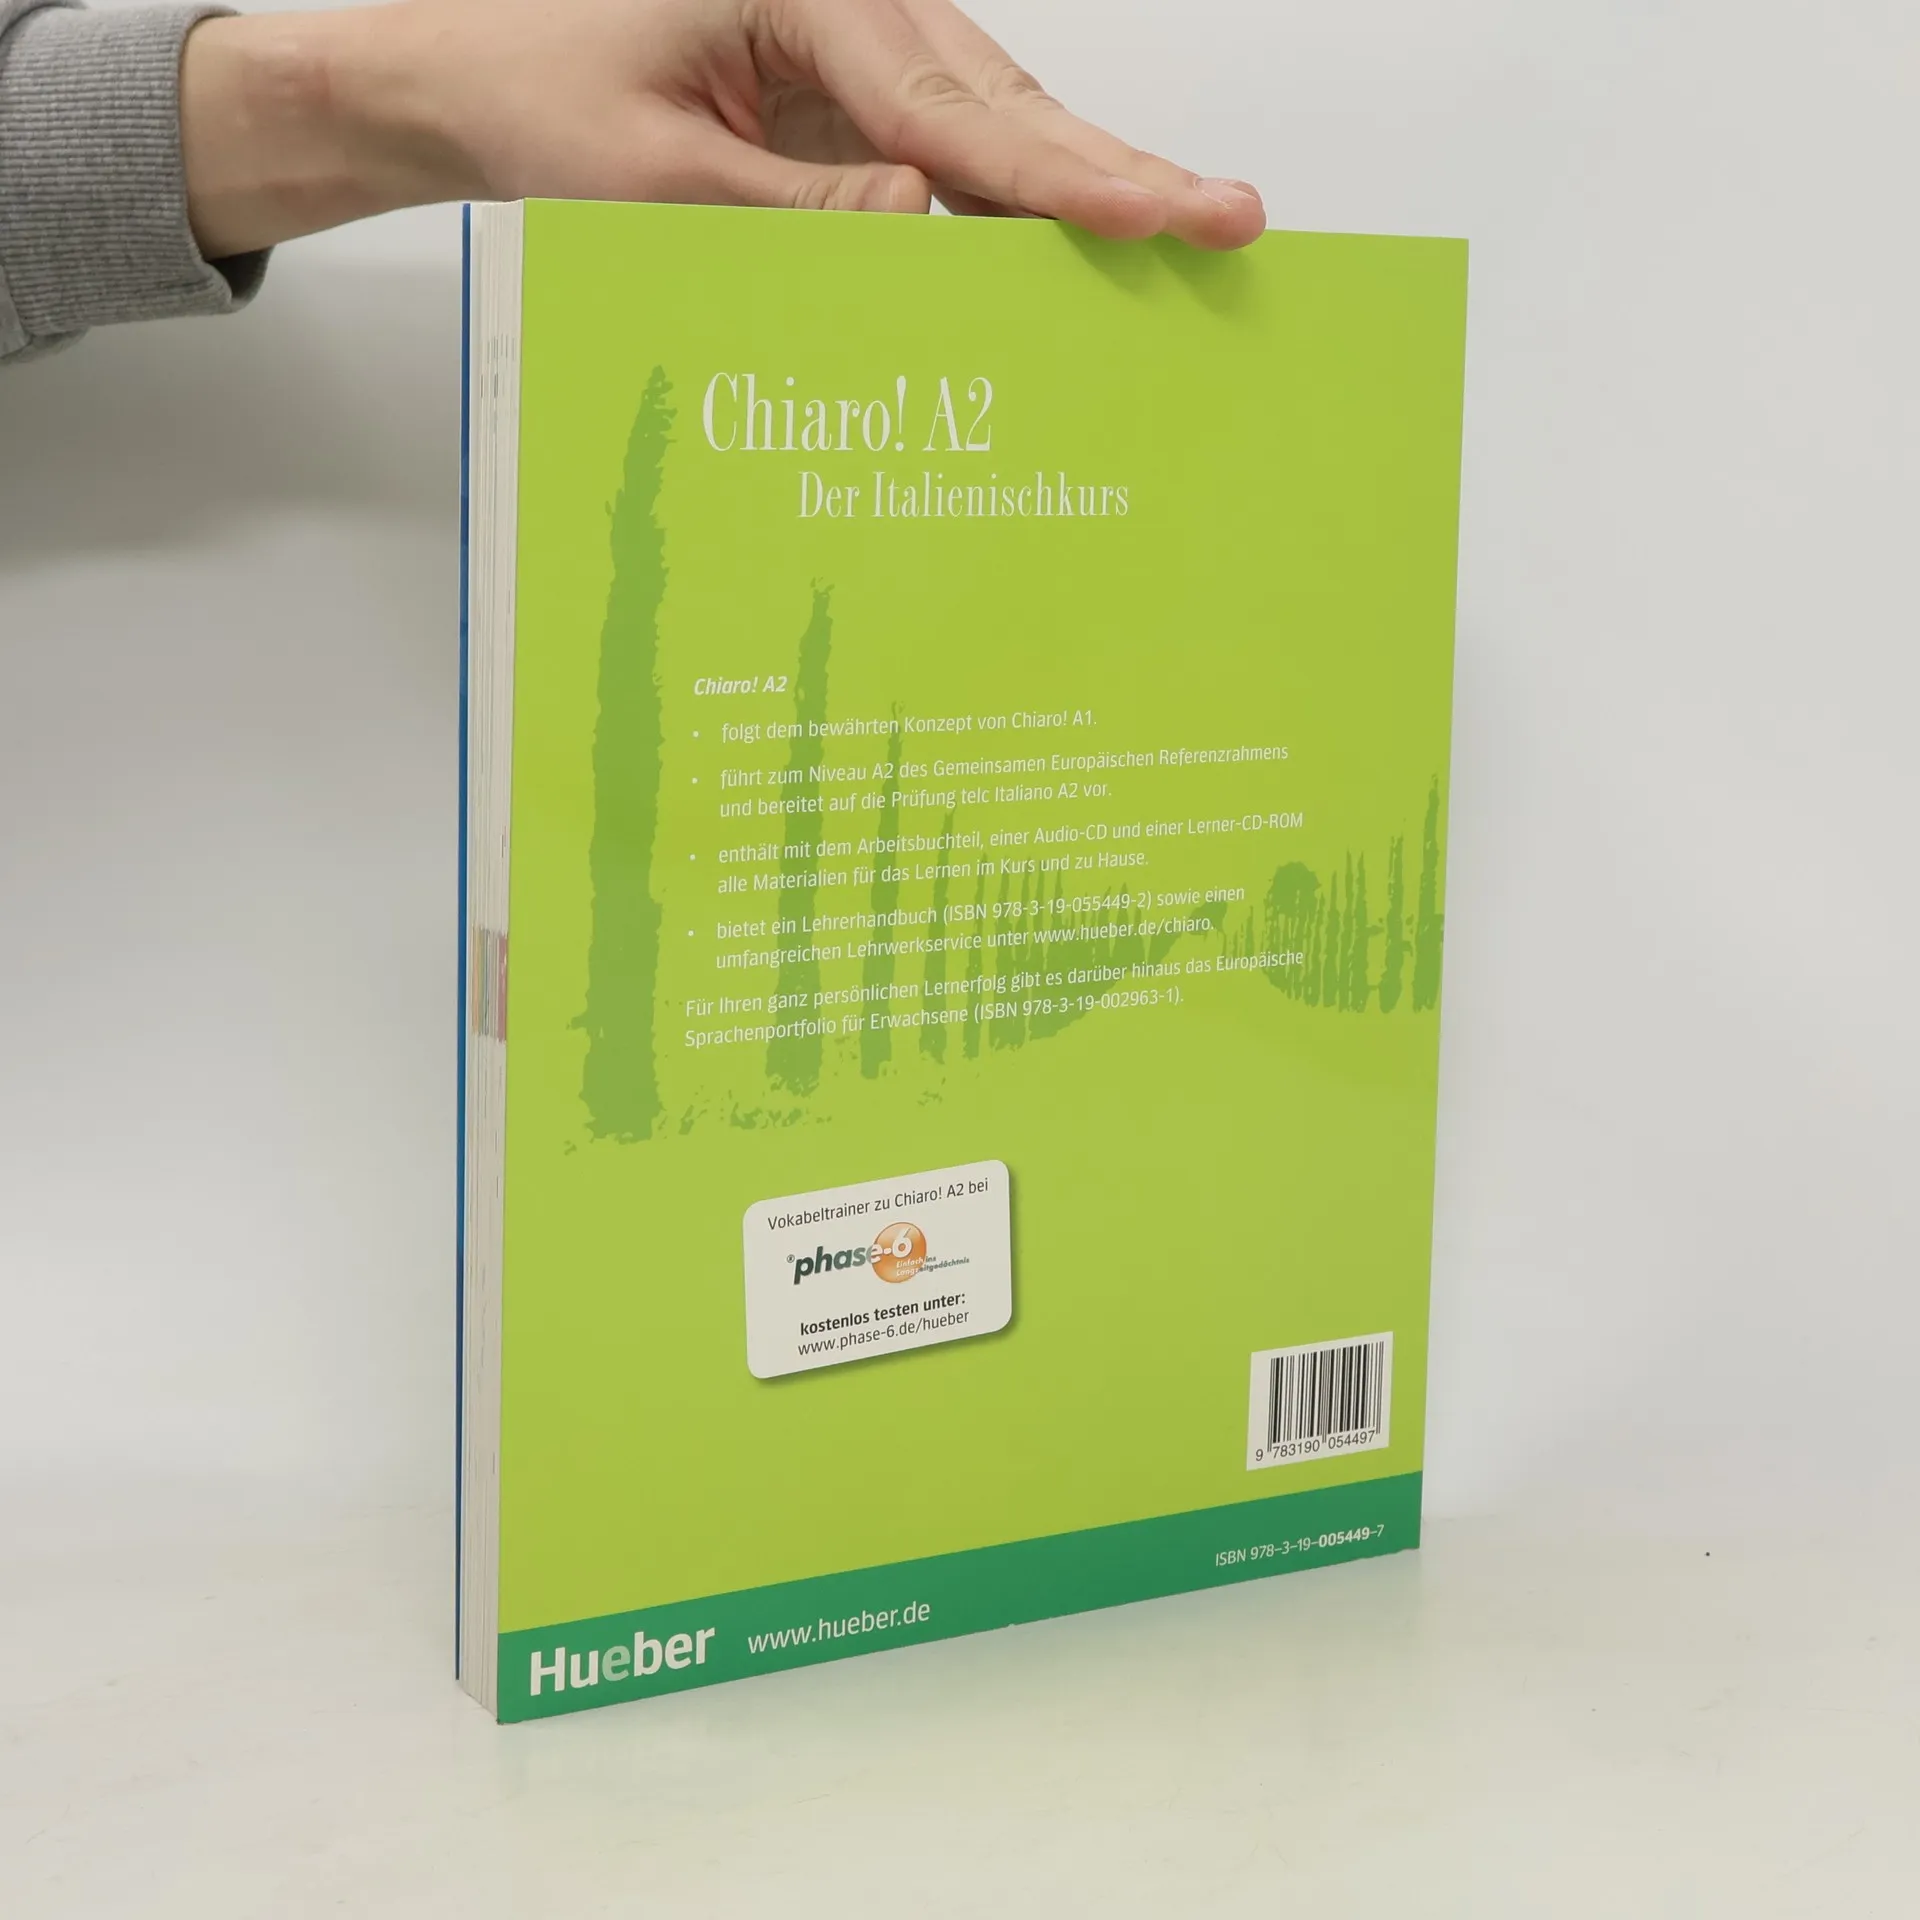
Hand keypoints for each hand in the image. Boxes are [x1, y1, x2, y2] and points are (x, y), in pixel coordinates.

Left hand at [180, 0, 1264, 258]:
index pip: (954, 106)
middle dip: (1119, 171)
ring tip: (1191, 228)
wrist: (468, 67)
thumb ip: (795, 210)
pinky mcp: (851, 92)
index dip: (1063, 178)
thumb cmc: (538, 94)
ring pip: (996, 123)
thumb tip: (926, 225)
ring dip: (1085, 186)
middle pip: (1007, 102)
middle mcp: (851, 2)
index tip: (1159, 215)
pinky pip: (952, 148)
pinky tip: (1087, 238)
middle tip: (1233, 217)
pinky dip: (1015, 200)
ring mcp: (858, 45)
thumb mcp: (654, 176)